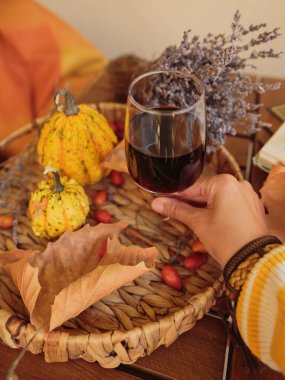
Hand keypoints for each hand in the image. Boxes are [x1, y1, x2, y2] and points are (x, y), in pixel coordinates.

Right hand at [151, 174, 268, 265]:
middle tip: (171, 212)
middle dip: (188, 203)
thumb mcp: (198, 222)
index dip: (175, 196)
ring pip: (217, 199)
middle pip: (205, 192)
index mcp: (224, 182)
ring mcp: (247, 195)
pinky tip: (207, 221)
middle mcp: (238, 184)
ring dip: (202, 207)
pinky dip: (217, 211)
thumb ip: (177, 209)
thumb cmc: (227, 240)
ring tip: (187, 219)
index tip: (162, 201)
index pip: (192, 188)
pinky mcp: (252, 207)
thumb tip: (157, 203)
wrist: (253, 260)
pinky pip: (229, 204)